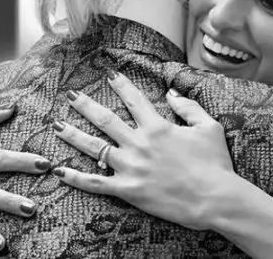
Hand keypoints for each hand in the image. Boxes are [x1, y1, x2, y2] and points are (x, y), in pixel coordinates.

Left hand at [51, 73, 234, 229]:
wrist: (216, 198)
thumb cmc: (216, 164)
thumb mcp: (209, 127)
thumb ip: (189, 107)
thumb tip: (171, 93)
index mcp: (158, 127)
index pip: (134, 99)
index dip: (121, 84)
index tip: (109, 74)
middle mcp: (139, 143)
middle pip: (105, 120)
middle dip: (86, 105)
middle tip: (71, 95)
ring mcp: (131, 167)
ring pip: (94, 148)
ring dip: (73, 135)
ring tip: (56, 125)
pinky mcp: (128, 190)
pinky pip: (95, 183)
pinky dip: (75, 178)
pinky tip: (59, 171)